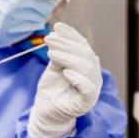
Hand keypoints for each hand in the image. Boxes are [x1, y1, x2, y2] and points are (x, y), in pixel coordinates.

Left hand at [27, 22, 102, 137]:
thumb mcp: (53, 67)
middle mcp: (93, 75)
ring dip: (68, 57)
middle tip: (49, 39)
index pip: (83, 46)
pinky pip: (88, 89)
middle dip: (66, 44)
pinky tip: (66, 72)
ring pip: (87, 68)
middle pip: (85, 54)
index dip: (71, 35)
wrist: (45, 111)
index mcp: (86, 64)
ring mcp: (92, 88)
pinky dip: (79, 78)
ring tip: (52, 53)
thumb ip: (58, 54)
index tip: (57, 27)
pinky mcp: (87, 102)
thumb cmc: (52, 88)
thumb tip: (56, 35)